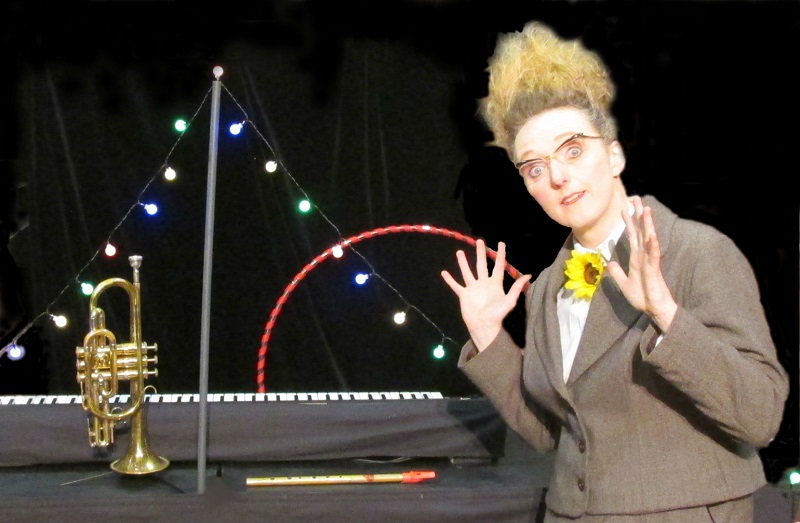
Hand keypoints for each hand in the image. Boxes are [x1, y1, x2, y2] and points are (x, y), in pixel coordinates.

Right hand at [441, 239, 530, 350]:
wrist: (484, 326)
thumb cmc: (497, 315)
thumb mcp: (509, 301)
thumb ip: (516, 288)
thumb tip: (528, 275)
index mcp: (495, 284)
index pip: (498, 265)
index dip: (500, 254)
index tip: (501, 243)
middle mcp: (484, 283)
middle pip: (482, 264)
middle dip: (481, 253)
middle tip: (479, 241)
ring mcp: (473, 289)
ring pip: (467, 272)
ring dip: (463, 262)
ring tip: (459, 252)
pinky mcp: (464, 295)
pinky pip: (456, 286)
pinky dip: (450, 280)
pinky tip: (444, 273)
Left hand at [606, 196, 676, 331]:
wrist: (654, 310)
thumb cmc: (643, 298)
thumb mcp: (624, 284)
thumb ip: (617, 273)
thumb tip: (609, 262)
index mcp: (636, 258)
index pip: (632, 236)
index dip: (628, 222)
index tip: (624, 208)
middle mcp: (643, 257)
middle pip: (641, 232)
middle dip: (638, 216)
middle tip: (637, 198)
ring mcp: (649, 262)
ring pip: (648, 239)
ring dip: (647, 224)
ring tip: (645, 209)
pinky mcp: (654, 270)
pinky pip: (653, 255)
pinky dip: (652, 244)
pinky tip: (651, 234)